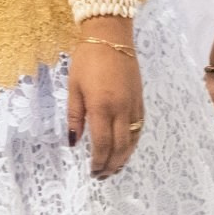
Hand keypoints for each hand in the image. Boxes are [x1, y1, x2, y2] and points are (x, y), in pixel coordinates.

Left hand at [65, 24, 145, 177]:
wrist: (111, 38)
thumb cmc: (87, 60)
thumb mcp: (74, 88)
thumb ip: (75, 116)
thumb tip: (73, 142)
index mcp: (102, 106)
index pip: (102, 143)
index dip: (98, 161)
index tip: (92, 172)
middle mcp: (121, 109)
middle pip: (120, 146)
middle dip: (111, 164)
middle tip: (102, 176)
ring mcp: (133, 105)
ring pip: (133, 139)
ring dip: (124, 157)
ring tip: (115, 169)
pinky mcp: (140, 100)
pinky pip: (139, 127)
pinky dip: (133, 142)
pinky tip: (126, 148)